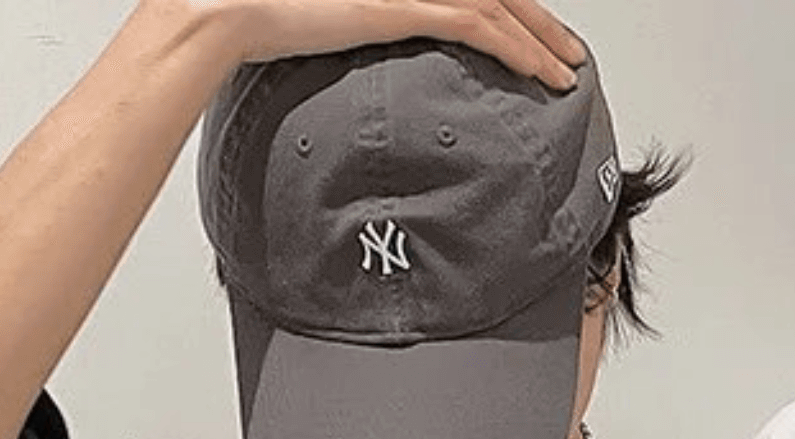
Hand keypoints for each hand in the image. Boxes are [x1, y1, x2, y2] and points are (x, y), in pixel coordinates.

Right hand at [168, 0, 587, 89]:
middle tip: (567, 54)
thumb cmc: (258, 17)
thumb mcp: (323, 23)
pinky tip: (541, 74)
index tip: (533, 36)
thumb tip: (368, 48)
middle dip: (538, 21)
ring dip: (540, 39)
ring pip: (498, 4)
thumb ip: (358, 28)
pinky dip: (517, 50)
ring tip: (567, 71)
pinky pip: (480, 25)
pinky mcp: (403, 2)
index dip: (509, 10)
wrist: (227, 9)